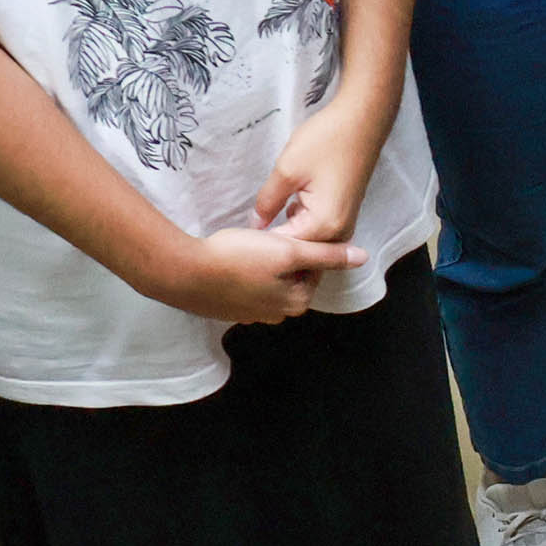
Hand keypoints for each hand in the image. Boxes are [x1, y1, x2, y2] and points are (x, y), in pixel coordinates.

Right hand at [157, 226, 364, 323]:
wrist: (184, 272)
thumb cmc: (237, 258)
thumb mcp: (288, 250)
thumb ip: (326, 255)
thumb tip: (362, 258)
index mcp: (297, 302)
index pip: (315, 268)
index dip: (304, 245)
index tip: (289, 230)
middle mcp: (277, 315)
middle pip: (292, 277)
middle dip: (284, 256)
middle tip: (267, 236)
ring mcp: (251, 315)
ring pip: (269, 282)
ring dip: (264, 265)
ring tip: (249, 246)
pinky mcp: (228, 310)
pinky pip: (246, 288)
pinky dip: (244, 274)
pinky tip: (233, 259)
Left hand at [256, 93, 393, 246]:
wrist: (362, 121)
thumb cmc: (326, 141)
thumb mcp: (287, 171)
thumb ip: (267, 203)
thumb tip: (255, 226)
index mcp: (325, 226)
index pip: (286, 248)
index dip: (261, 244)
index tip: (239, 240)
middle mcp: (340, 232)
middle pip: (301, 251)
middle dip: (276, 244)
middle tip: (248, 233)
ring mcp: (345, 224)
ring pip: (310, 242)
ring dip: (289, 234)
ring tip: (265, 224)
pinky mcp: (345, 214)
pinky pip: (319, 231)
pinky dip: (301, 226)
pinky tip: (286, 212)